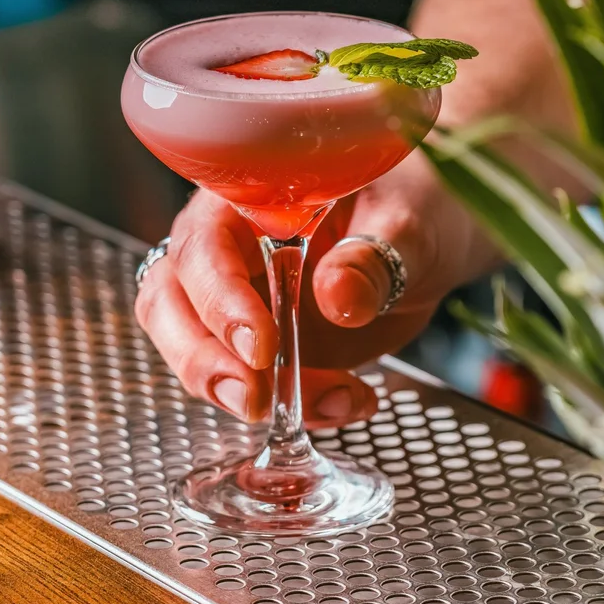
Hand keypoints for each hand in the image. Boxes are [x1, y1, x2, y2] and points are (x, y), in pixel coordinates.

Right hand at [133, 152, 494, 427]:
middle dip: (204, 361)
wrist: (435, 237)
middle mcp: (227, 247)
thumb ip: (374, 257)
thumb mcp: (410, 221)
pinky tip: (348, 401)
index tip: (261, 347)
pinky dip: (292, 406)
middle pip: (169, 304)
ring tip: (324, 405)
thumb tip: (336, 296)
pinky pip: (250, 384)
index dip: (220, 301)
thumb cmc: (418, 203)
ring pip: (193, 351)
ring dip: (245, 393)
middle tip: (256, 401)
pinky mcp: (259, 346)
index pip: (202, 248)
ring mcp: (237, 300)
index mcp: (246, 197)